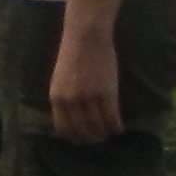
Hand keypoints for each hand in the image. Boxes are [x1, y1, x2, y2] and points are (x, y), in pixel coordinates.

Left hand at [43, 20, 122, 143]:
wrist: (86, 36)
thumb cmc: (73, 55)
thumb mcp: (60, 80)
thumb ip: (64, 99)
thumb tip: (72, 119)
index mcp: (56, 98)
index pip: (63, 129)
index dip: (74, 137)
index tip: (82, 138)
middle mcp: (71, 102)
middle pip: (82, 132)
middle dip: (91, 138)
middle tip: (99, 138)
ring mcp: (89, 99)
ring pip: (98, 128)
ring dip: (105, 134)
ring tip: (110, 132)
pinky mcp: (106, 94)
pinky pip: (112, 119)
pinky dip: (116, 127)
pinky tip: (119, 127)